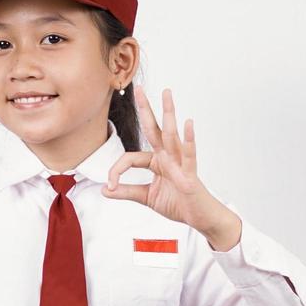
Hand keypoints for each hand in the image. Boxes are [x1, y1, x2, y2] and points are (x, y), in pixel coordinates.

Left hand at [104, 85, 240, 246]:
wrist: (200, 217)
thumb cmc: (179, 203)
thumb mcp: (147, 197)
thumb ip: (127, 191)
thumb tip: (105, 189)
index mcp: (157, 161)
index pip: (130, 158)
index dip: (116, 171)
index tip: (110, 186)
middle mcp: (168, 157)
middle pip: (154, 129)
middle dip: (146, 109)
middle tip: (139, 88)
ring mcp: (180, 163)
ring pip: (171, 135)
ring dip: (168, 113)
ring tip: (167, 93)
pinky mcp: (191, 173)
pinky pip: (189, 154)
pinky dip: (188, 139)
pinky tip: (188, 123)